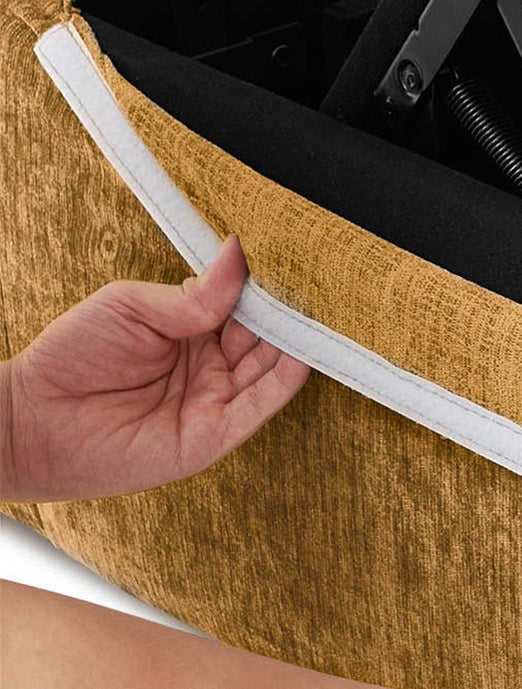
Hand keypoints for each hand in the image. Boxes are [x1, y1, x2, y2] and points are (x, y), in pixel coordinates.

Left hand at [1, 237, 308, 501]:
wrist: (35, 420)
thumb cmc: (71, 358)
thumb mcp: (131, 306)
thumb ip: (191, 295)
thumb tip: (238, 255)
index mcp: (190, 329)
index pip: (241, 303)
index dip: (264, 284)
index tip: (290, 257)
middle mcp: (209, 364)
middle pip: (265, 333)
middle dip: (287, 309)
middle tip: (314, 281)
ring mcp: (215, 398)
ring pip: (271, 365)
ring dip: (297, 340)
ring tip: (319, 311)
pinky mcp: (216, 432)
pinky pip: (262, 403)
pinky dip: (288, 379)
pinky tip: (304, 352)